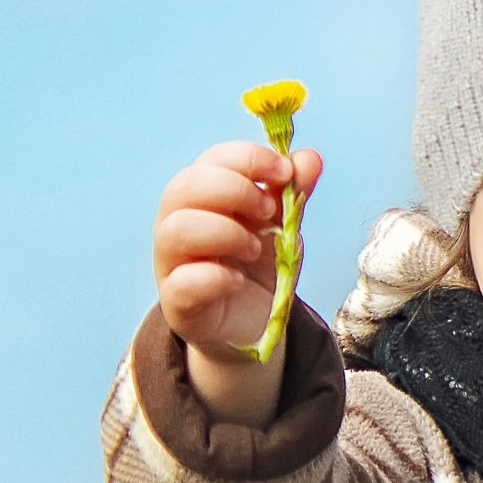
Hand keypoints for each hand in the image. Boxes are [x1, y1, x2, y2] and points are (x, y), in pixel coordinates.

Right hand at [153, 140, 323, 359]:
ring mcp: (171, 262)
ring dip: (225, 232)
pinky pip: (182, 282)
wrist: (254, 323)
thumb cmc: (258, 266)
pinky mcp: (176, 302)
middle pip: (184, 186)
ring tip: (254, 249)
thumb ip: (292, 193)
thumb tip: (310, 158)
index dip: (248, 159)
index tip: (284, 172)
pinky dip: (215, 277)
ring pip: (178, 229)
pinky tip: (237, 280)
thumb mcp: (282, 225)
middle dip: (234, 191)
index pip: (212, 159)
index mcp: (203, 195)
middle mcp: (178, 222)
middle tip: (269, 213)